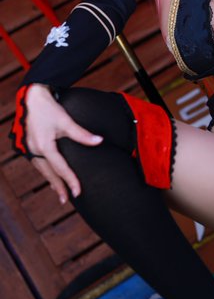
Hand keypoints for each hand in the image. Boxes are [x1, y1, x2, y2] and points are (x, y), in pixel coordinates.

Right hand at [25, 85, 102, 203]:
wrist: (31, 98)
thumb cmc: (49, 108)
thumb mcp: (66, 120)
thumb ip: (82, 133)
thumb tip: (100, 141)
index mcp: (44, 145)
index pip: (60, 168)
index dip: (70, 180)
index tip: (78, 191)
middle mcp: (34, 150)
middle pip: (49, 173)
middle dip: (58, 187)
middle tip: (66, 200)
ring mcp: (29, 149)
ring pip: (42, 170)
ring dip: (51, 180)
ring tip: (60, 192)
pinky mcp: (29, 146)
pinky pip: (38, 164)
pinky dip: (46, 172)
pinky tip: (51, 176)